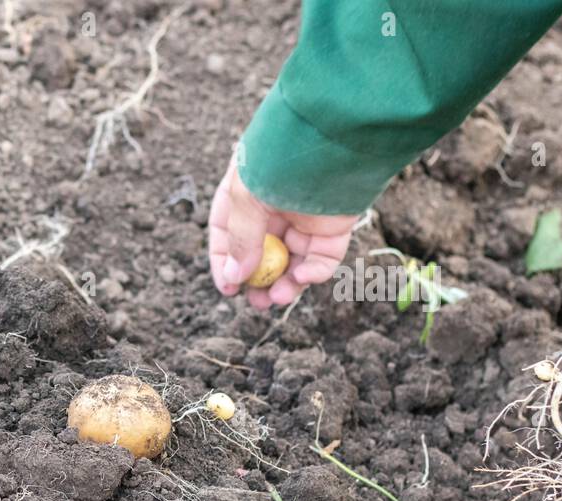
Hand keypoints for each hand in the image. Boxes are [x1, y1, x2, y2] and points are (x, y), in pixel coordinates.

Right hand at [208, 159, 359, 309]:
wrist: (335, 135)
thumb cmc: (280, 159)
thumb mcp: (246, 198)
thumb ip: (242, 240)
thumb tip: (235, 277)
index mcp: (244, 197)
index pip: (228, 237)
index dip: (226, 265)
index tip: (228, 290)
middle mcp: (273, 209)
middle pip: (262, 255)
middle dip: (259, 281)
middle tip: (257, 303)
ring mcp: (304, 218)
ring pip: (293, 262)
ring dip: (285, 283)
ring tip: (279, 298)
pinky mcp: (333, 225)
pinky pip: (322, 257)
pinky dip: (314, 272)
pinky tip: (303, 277)